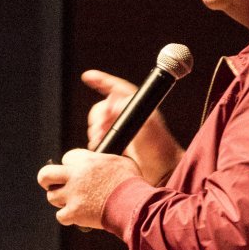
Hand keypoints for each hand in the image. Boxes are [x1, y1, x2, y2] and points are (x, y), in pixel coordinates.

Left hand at [37, 147, 140, 229]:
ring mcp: (73, 195)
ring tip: (72, 202)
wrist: (135, 204)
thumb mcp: (119, 162)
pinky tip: (76, 216)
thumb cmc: (131, 184)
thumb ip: (104, 162)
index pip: (67, 158)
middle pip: (45, 174)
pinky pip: (61, 216)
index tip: (75, 172)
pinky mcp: (74, 212)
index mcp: (86, 160)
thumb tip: (102, 163)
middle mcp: (76, 176)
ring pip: (51, 197)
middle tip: (53, 185)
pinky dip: (67, 217)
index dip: (70, 165)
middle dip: (46, 180)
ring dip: (60, 200)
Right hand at [81, 69, 183, 183]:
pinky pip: (98, 136)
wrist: (161, 172)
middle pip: (102, 107)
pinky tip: (98, 146)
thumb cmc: (160, 149)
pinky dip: (95, 139)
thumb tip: (111, 101)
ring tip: (99, 140)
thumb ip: (130, 110)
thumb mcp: (148, 125)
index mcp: (137, 106)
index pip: (117, 88)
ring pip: (98, 122)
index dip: (102, 80)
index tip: (87, 77)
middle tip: (99, 129)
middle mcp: (128, 115)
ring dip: (95, 130)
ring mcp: (122, 129)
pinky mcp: (117, 142)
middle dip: (97, 117)